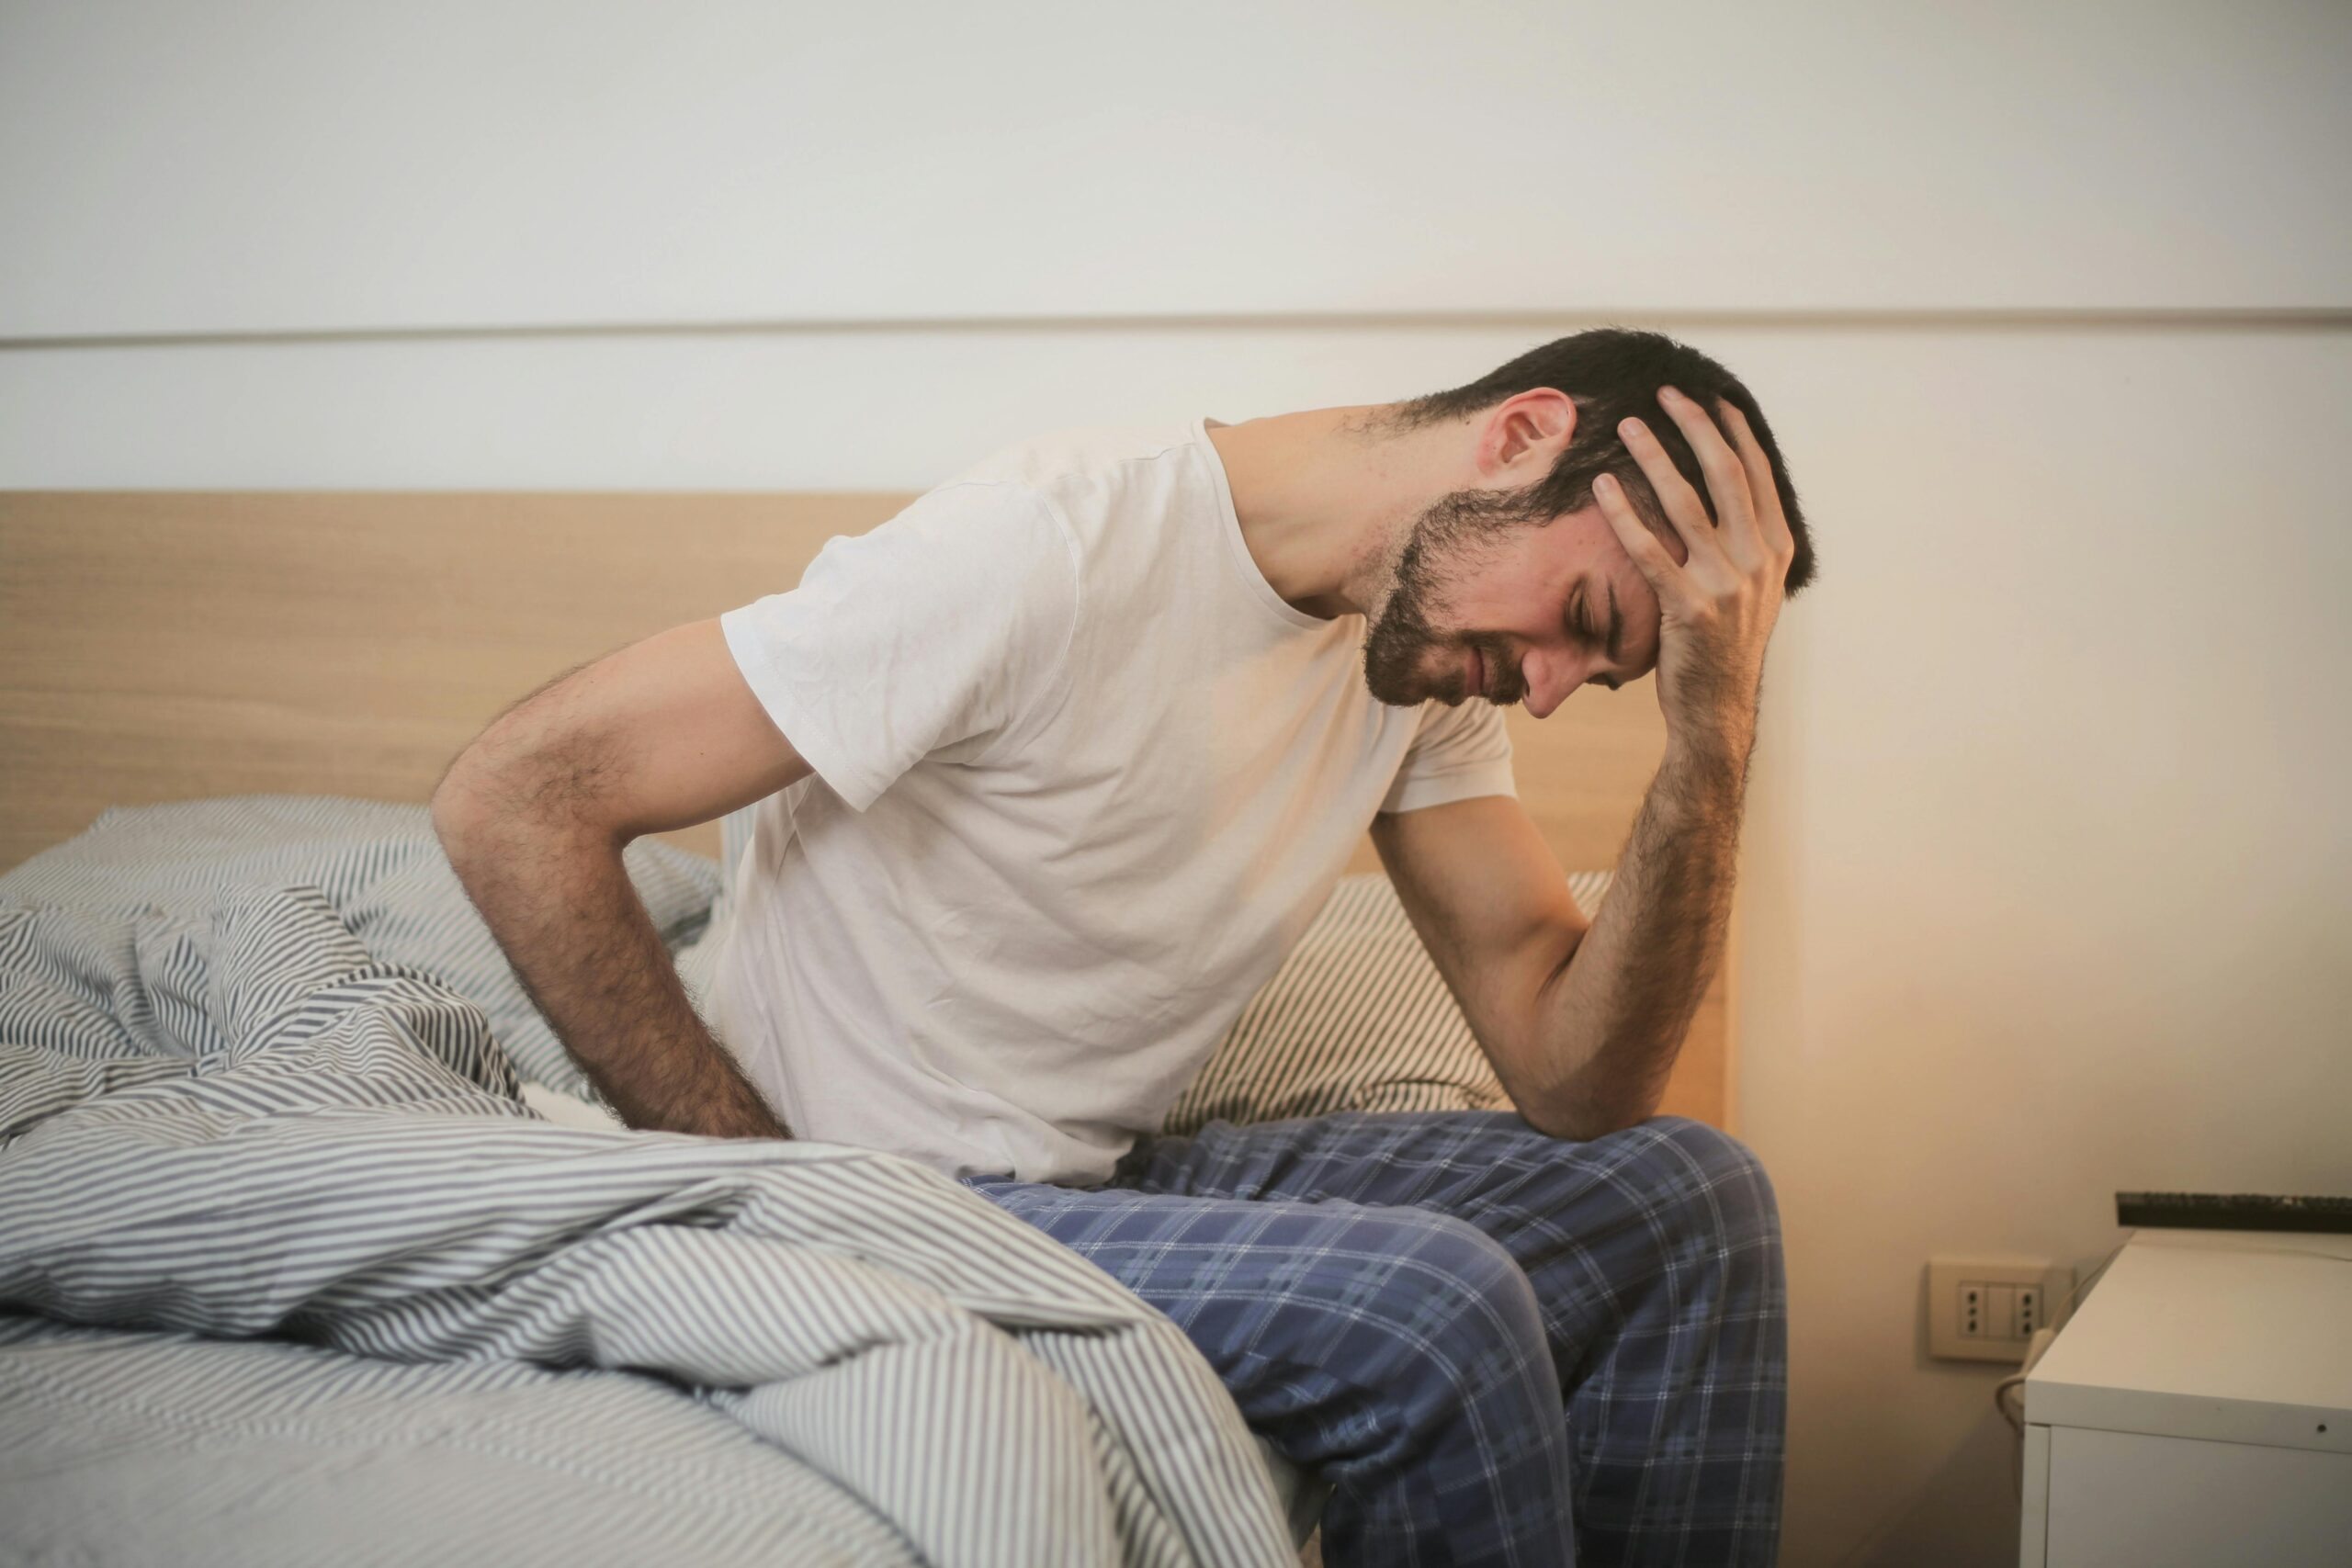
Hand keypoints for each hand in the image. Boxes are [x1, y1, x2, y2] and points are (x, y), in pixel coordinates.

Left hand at [1592, 386, 1797, 766]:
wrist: (1716, 709)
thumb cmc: (1722, 646)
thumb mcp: (1752, 589)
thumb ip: (1744, 541)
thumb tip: (1723, 492)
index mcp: (1775, 549)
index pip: (1756, 474)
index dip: (1732, 431)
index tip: (1709, 397)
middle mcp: (1757, 561)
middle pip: (1725, 475)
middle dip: (1695, 427)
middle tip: (1666, 393)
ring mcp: (1726, 584)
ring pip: (1686, 504)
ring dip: (1655, 458)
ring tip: (1628, 426)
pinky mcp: (1689, 608)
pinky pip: (1649, 551)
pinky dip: (1624, 515)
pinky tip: (1603, 487)